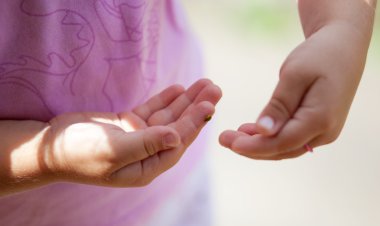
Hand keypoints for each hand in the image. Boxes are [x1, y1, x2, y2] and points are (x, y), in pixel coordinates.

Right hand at [44, 79, 221, 185]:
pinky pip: (152, 110)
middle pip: (177, 127)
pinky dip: (164, 99)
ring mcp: (138, 138)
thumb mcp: (112, 151)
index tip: (209, 104)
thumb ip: (146, 144)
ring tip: (204, 83)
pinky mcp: (129, 125)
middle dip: (195, 108)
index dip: (193, 123)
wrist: (50, 145)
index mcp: (146, 167)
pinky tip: (180, 88)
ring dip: (185, 100)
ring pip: (167, 117)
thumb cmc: (78, 153)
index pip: (176, 143)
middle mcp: (146, 153)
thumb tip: (178, 137)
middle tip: (214, 88)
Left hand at [219, 22, 368, 159]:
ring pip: (285, 147)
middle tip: (223, 139)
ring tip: (233, 135)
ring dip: (259, 144)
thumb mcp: (294, 75)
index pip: (282, 143)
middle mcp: (325, 132)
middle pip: (282, 149)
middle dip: (251, 148)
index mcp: (320, 119)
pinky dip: (270, 138)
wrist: (343, 48)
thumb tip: (263, 132)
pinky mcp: (318, 127)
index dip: (254, 147)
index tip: (229, 143)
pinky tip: (251, 131)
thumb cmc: (319, 55)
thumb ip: (279, 106)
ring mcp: (324, 132)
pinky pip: (291, 139)